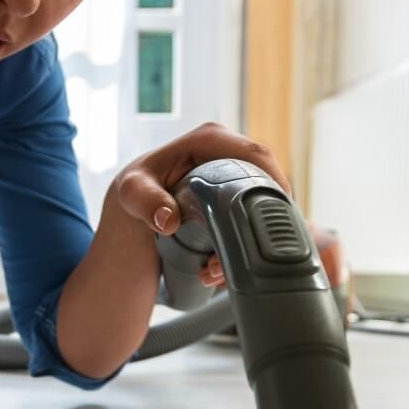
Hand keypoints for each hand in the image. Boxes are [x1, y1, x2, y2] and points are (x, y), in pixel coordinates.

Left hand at [107, 122, 292, 287]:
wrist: (137, 203)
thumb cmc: (137, 189)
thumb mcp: (133, 192)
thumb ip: (146, 201)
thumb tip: (168, 220)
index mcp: (210, 139)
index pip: (254, 154)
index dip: (272, 181)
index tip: (275, 215)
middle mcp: (230, 151)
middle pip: (267, 181)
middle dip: (261, 221)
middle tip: (242, 255)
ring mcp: (237, 172)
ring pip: (264, 203)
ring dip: (252, 239)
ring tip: (218, 269)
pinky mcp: (240, 192)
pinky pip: (255, 214)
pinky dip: (245, 243)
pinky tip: (219, 267)